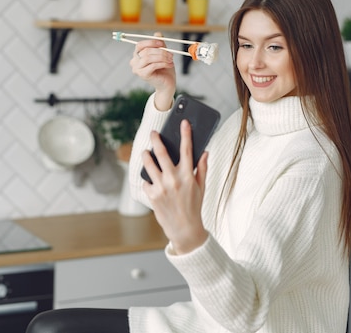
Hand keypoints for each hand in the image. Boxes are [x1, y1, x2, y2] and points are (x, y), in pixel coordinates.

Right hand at [129, 32, 175, 110]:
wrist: (167, 84)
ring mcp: (137, 69)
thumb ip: (159, 44)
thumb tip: (157, 33)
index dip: (151, 42)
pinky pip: (153, 65)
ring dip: (162, 57)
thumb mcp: (162, 54)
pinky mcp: (143, 75)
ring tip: (171, 59)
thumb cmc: (164, 69)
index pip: (140, 45)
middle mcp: (134, 62)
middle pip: (146, 51)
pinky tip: (170, 64)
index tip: (162, 43)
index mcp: (137, 55)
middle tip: (171, 54)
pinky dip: (163, 63)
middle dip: (160, 51)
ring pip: (149, 57)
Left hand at [142, 120, 208, 253]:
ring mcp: (161, 187)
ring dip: (146, 155)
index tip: (184, 122)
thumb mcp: (201, 187)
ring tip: (146, 152)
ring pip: (148, 163)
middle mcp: (173, 179)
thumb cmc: (194, 206)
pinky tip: (151, 180)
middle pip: (161, 152)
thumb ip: (201, 169)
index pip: (187, 149)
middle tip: (153, 133)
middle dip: (156, 139)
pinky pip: (146, 180)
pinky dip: (147, 179)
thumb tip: (204, 152)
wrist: (184, 229)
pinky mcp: (152, 194)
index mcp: (188, 175)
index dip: (186, 134)